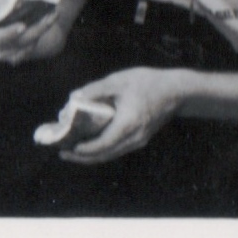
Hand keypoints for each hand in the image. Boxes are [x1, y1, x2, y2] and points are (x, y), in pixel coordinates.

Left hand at [53, 68, 182, 164]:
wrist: (176, 91)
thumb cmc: (147, 83)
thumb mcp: (118, 81)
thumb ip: (95, 90)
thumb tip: (73, 98)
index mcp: (128, 125)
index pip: (102, 144)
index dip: (83, 148)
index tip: (66, 147)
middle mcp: (134, 138)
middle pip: (105, 154)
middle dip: (82, 156)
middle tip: (62, 153)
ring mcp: (139, 140)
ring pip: (111, 154)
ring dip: (91, 155)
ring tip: (70, 150)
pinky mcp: (140, 138)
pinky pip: (117, 148)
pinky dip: (101, 149)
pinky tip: (89, 143)